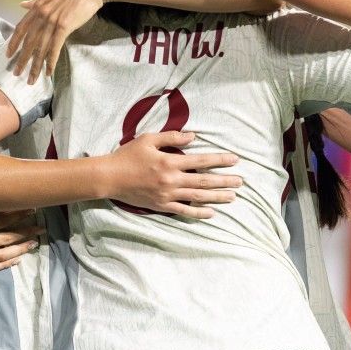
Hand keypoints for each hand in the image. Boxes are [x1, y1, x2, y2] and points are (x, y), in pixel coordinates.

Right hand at [0, 209, 43, 272]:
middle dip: (26, 232)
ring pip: (3, 254)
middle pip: (7, 238)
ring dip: (20, 249)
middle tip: (40, 228)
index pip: (2, 220)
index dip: (18, 214)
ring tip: (33, 244)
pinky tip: (16, 260)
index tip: (32, 209)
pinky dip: (5, 264)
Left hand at [7, 0, 105, 82]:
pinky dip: (50, 61)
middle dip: (22, 59)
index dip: (14, 42)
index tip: (8, 54)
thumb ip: (36, 1)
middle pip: (28, 41)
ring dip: (35, 65)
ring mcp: (52, 20)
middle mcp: (42, 14)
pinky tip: (48, 72)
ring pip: (40, 48)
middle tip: (16, 73)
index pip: (21, 28)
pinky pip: (54, 48)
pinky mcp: (64, 26)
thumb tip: (22, 5)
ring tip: (31, 79)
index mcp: (37, 6)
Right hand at [108, 130, 241, 218]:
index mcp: (170, 161)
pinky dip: (199, 213)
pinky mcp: (161, 206)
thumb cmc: (128, 156)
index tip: (234, 159)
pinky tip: (212, 212)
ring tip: (232, 197)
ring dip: (217, 197)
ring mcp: (167, 195)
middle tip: (240, 181)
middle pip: (204, 181)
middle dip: (224, 181)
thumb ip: (172, 137)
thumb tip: (193, 136)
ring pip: (198, 197)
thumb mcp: (148, 139)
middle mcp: (171, 180)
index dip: (219, 160)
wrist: (110, 177)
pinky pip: (184, 211)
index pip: (201, 160)